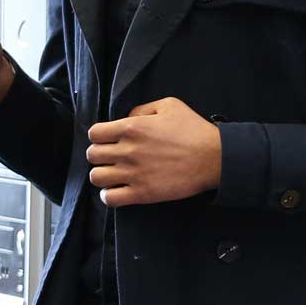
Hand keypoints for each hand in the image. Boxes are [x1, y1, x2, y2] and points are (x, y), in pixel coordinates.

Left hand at [85, 98, 222, 207]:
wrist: (213, 158)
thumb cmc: (193, 130)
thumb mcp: (169, 105)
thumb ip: (142, 109)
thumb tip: (126, 118)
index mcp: (132, 127)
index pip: (94, 133)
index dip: (99, 136)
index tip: (108, 140)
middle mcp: (128, 150)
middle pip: (92, 155)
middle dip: (100, 155)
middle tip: (112, 157)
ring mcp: (133, 173)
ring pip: (96, 177)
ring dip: (103, 175)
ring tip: (114, 174)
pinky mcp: (142, 193)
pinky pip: (110, 198)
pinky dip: (109, 195)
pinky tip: (119, 190)